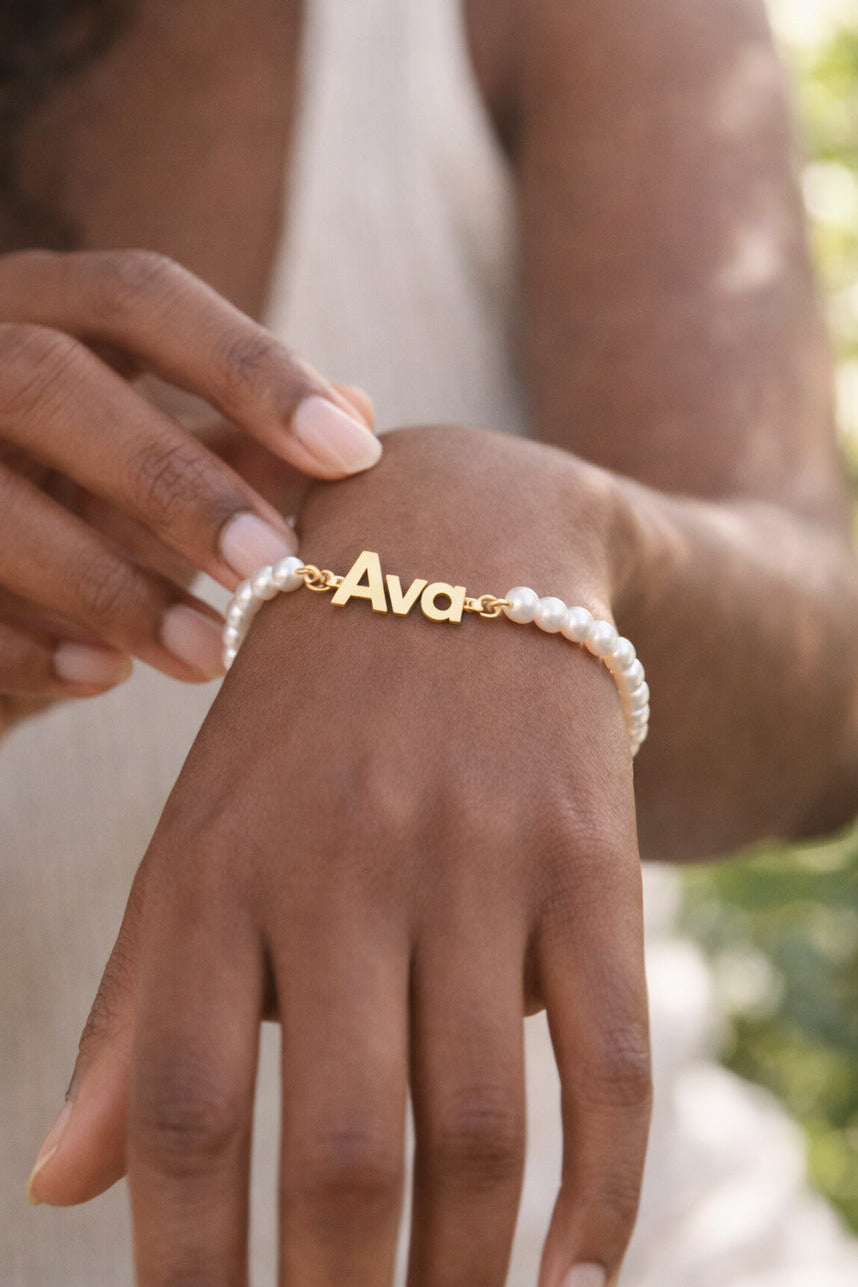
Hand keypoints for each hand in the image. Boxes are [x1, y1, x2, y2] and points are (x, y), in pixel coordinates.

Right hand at [0, 248, 379, 729]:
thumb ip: (234, 436)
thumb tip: (359, 414)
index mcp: (38, 309)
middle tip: (271, 566)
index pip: (142, 297)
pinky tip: (105, 677)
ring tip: (209, 654)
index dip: (249, 366)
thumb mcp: (143, 456)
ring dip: (107, 580)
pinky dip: (23, 642)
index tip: (350, 450)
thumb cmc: (64, 493)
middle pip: (50, 379)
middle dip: (170, 476)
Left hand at [29, 426, 650, 1286]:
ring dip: (461, 1279)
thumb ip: (131, 1012)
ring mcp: (477, 857)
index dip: (185, 1274)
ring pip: (478, 1129)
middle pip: (339, 1148)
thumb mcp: (196, 844)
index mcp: (218, 867)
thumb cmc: (301, 736)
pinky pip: (609, 1060)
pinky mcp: (589, 859)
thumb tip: (54, 1189)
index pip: (182, 1113)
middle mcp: (343, 862)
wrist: (454, 562)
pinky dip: (600, 1201)